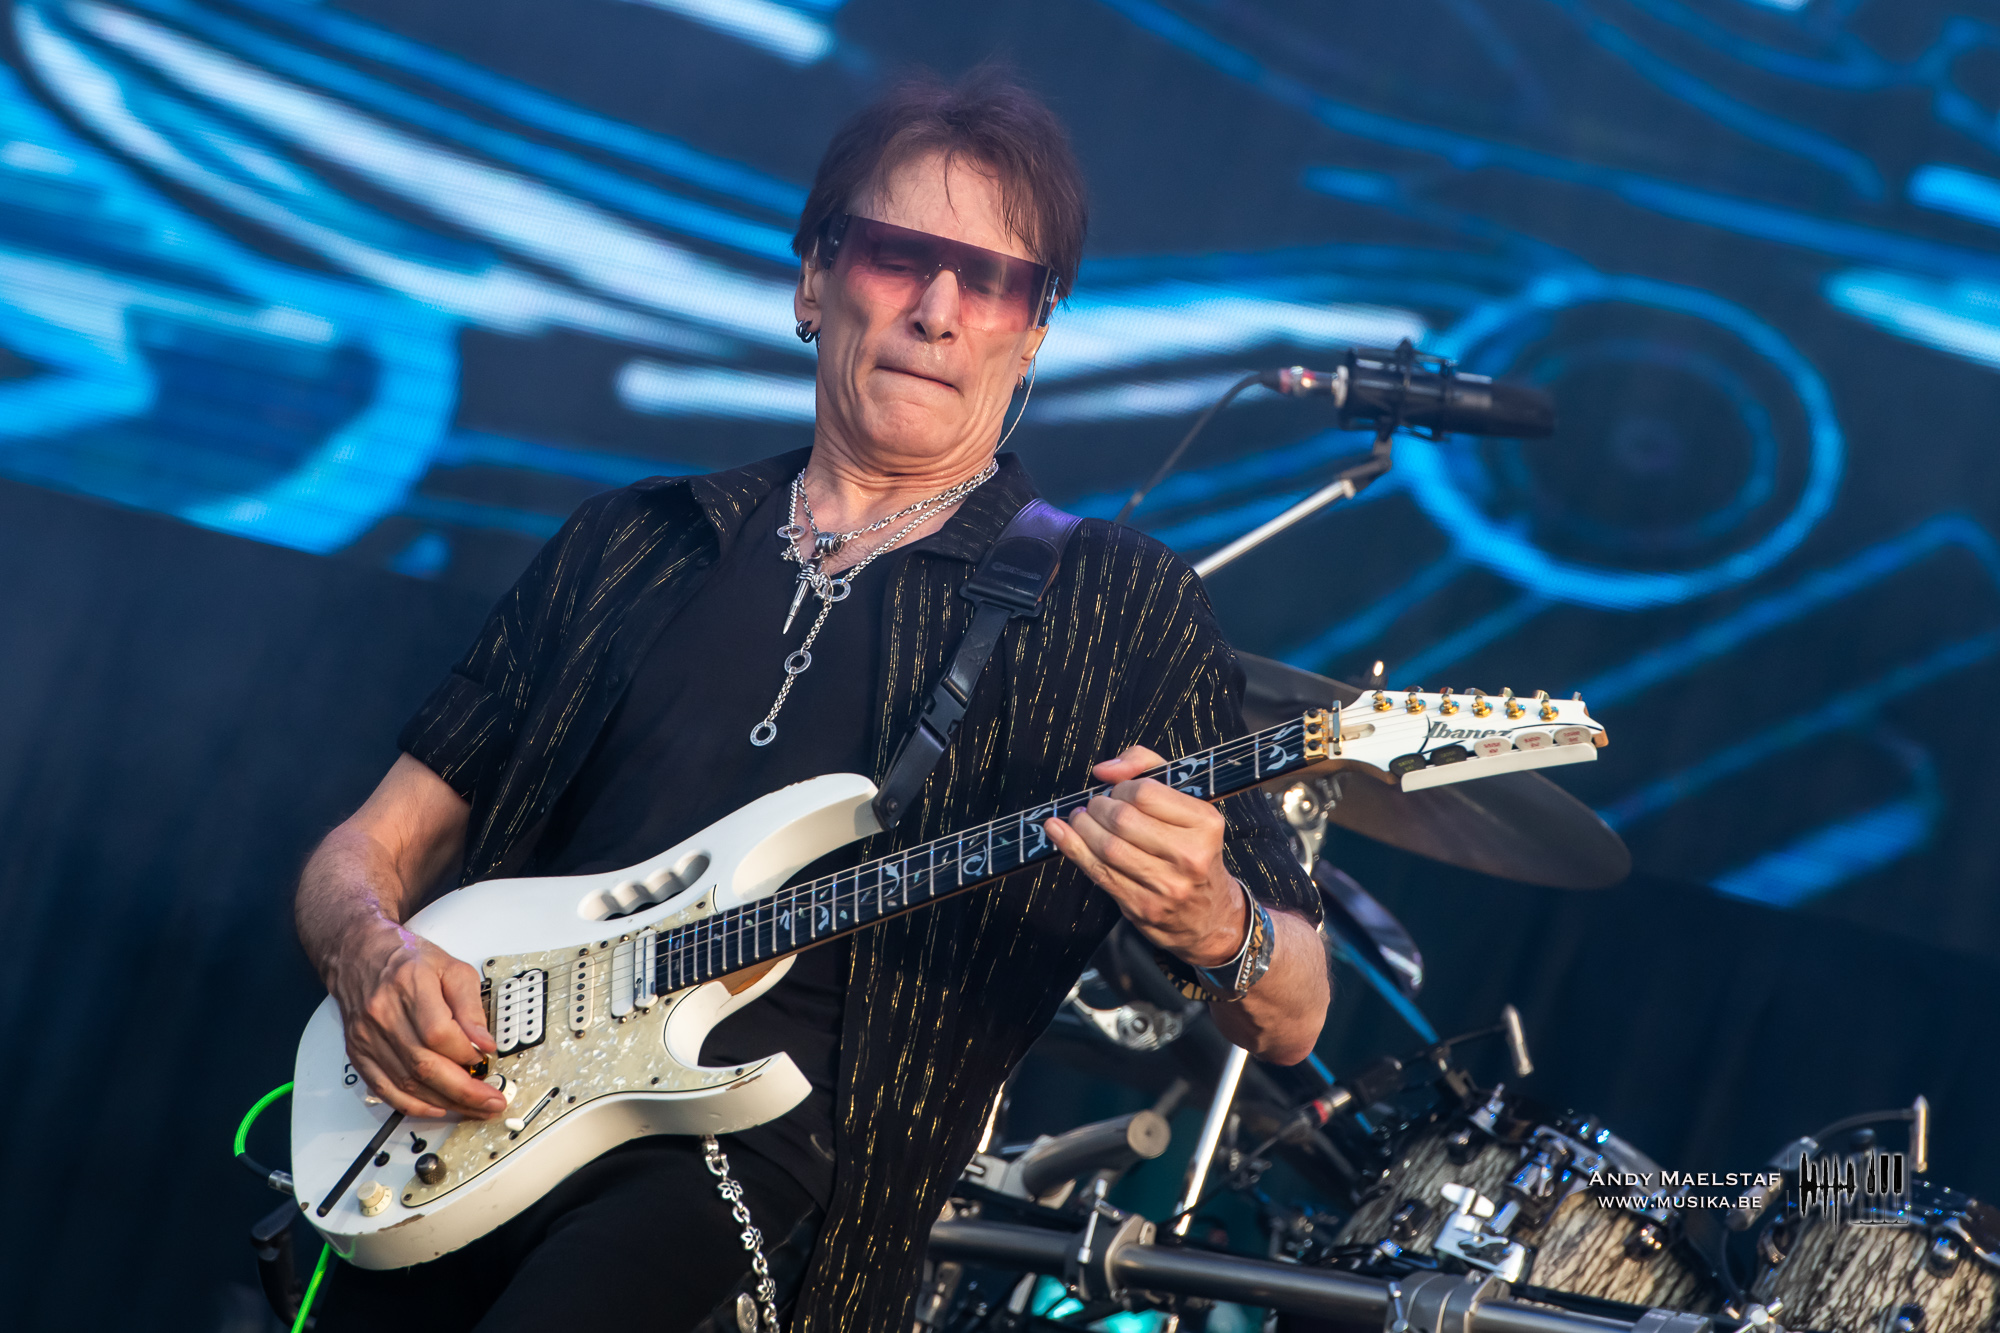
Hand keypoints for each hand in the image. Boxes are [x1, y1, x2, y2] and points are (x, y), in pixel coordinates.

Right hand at [328, 921, 504, 1119]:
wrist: (360, 954)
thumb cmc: (406, 959)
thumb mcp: (451, 967)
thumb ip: (470, 1005)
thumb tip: (484, 1043)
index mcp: (409, 985)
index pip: (439, 1033)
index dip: (466, 1053)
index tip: (486, 1059)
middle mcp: (383, 1014)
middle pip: (424, 1064)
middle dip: (464, 1091)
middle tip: (490, 1101)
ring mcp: (367, 1037)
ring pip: (407, 1082)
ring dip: (444, 1102)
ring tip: (472, 1108)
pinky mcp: (359, 1053)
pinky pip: (384, 1089)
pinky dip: (412, 1105)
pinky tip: (436, 1109)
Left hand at [1044, 745, 1247, 967]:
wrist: (1207, 914)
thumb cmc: (1191, 849)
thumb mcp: (1185, 804)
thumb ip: (1147, 768)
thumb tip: (1105, 770)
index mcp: (1204, 824)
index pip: (1145, 792)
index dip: (1121, 786)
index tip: (1117, 791)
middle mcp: (1189, 856)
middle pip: (1122, 819)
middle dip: (1097, 807)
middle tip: (1094, 806)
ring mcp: (1166, 885)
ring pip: (1107, 847)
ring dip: (1082, 827)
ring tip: (1080, 819)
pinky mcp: (1142, 906)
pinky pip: (1098, 872)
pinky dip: (1072, 848)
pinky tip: (1059, 832)